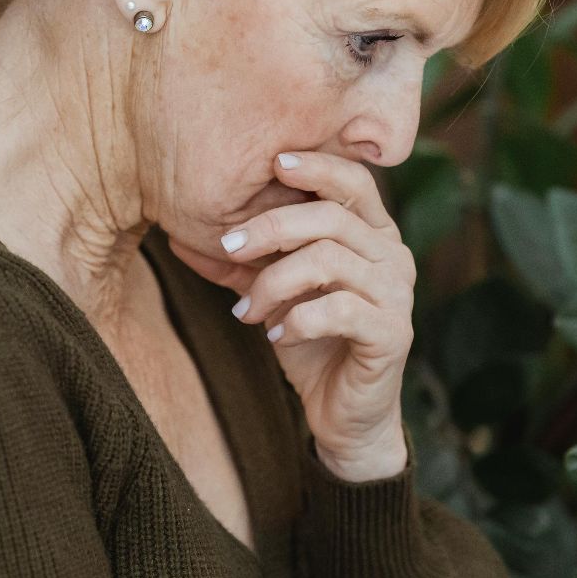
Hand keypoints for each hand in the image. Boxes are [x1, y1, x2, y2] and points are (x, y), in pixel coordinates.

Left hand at [165, 151, 415, 477]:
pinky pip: (339, 309)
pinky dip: (298, 319)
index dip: (316, 167)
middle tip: (228, 247)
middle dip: (271, 227)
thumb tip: (178, 237)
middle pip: (332, 218)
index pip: (354, 182)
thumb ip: (240, 264)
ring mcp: (398, 294)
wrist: (344, 414)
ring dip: (275, 282)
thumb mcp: (272, 295)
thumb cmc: (312, 344)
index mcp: (373, 235)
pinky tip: (277, 337)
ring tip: (248, 311)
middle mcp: (394, 256)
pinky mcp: (393, 333)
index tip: (273, 164)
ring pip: (329, 260)